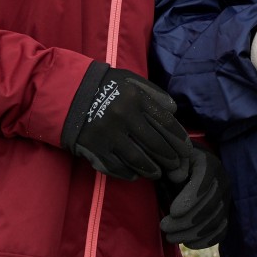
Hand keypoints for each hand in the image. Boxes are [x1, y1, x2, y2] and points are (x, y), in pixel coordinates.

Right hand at [62, 64, 192, 180]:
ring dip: (152, 169)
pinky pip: (116, 166)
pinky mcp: (94, 148)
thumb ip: (154, 94)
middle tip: (177, 167)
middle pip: (154, 144)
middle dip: (169, 158)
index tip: (187, 149)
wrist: (69, 93)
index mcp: (136, 99)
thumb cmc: (106, 86)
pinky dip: (129, 173)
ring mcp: (109, 135)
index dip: (179, 139)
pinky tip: (137, 175)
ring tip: (159, 173)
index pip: (165, 123)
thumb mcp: (132, 82)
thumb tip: (173, 112)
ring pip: (137, 159)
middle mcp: (124, 117)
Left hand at [159, 142, 229, 249]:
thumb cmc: (177, 165)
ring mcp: (226, 199)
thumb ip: (174, 164)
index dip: (191, 199)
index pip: (205, 182)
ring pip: (215, 221)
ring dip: (192, 233)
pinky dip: (206, 240)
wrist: (190, 169)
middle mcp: (223, 181)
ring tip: (170, 237)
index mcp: (209, 164)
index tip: (172, 211)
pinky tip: (188, 243)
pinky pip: (221, 231)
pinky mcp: (225, 214)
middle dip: (186, 220)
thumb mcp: (174, 159)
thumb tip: (178, 177)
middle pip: (210, 205)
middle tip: (164, 226)